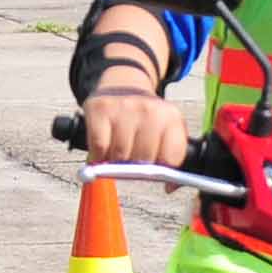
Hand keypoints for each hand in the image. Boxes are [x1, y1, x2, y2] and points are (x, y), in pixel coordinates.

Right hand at [74, 88, 188, 168]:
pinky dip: (99, 156)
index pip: (170, 159)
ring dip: (116, 163)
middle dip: (137, 167)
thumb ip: (173, 159)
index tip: (156, 171)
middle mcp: (150, 110)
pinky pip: (100, 147)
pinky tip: (103, 151)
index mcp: (172, 118)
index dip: (162, 172)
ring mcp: (125, 108)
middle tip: (133, 160)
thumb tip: (170, 188)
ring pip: (121, 156)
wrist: (124, 84)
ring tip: (118, 153)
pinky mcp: (101, 108)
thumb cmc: (146, 117)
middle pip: (144, 161)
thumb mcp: (166, 130)